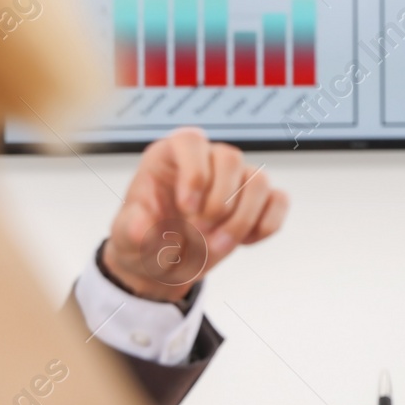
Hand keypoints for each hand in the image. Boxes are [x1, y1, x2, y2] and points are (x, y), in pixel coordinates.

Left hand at [101, 126, 287, 301]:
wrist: (164, 264)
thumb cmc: (143, 240)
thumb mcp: (125, 238)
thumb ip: (131, 230)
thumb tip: (142, 228)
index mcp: (170, 156)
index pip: (191, 141)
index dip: (194, 172)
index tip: (186, 208)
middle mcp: (208, 160)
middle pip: (231, 159)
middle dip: (219, 202)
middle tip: (198, 232)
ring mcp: (237, 178)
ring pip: (259, 181)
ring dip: (241, 220)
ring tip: (217, 246)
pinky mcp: (260, 199)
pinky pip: (279, 201)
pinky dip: (265, 225)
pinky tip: (244, 242)